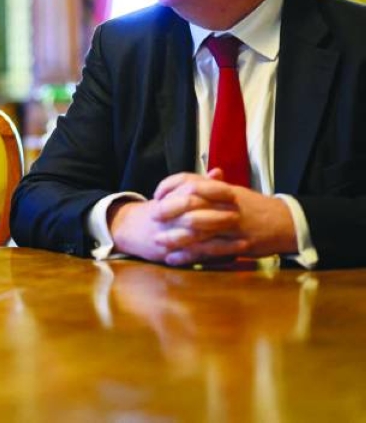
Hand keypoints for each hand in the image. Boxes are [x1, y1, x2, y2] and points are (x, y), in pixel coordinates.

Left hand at [151, 171, 296, 265]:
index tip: (156, 194)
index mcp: (222, 190)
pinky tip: (175, 259)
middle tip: (152, 219)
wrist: (287, 222)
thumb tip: (187, 185)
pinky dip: (190, 256)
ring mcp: (231, 225)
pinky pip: (209, 251)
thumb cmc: (256, 208)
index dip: (170, 186)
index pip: (190, 180)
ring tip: (158, 243)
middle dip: (168, 213)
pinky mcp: (236, 244)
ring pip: (198, 230)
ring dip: (176, 237)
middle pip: (191, 205)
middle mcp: (225, 205)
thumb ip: (211, 188)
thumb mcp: (234, 194)